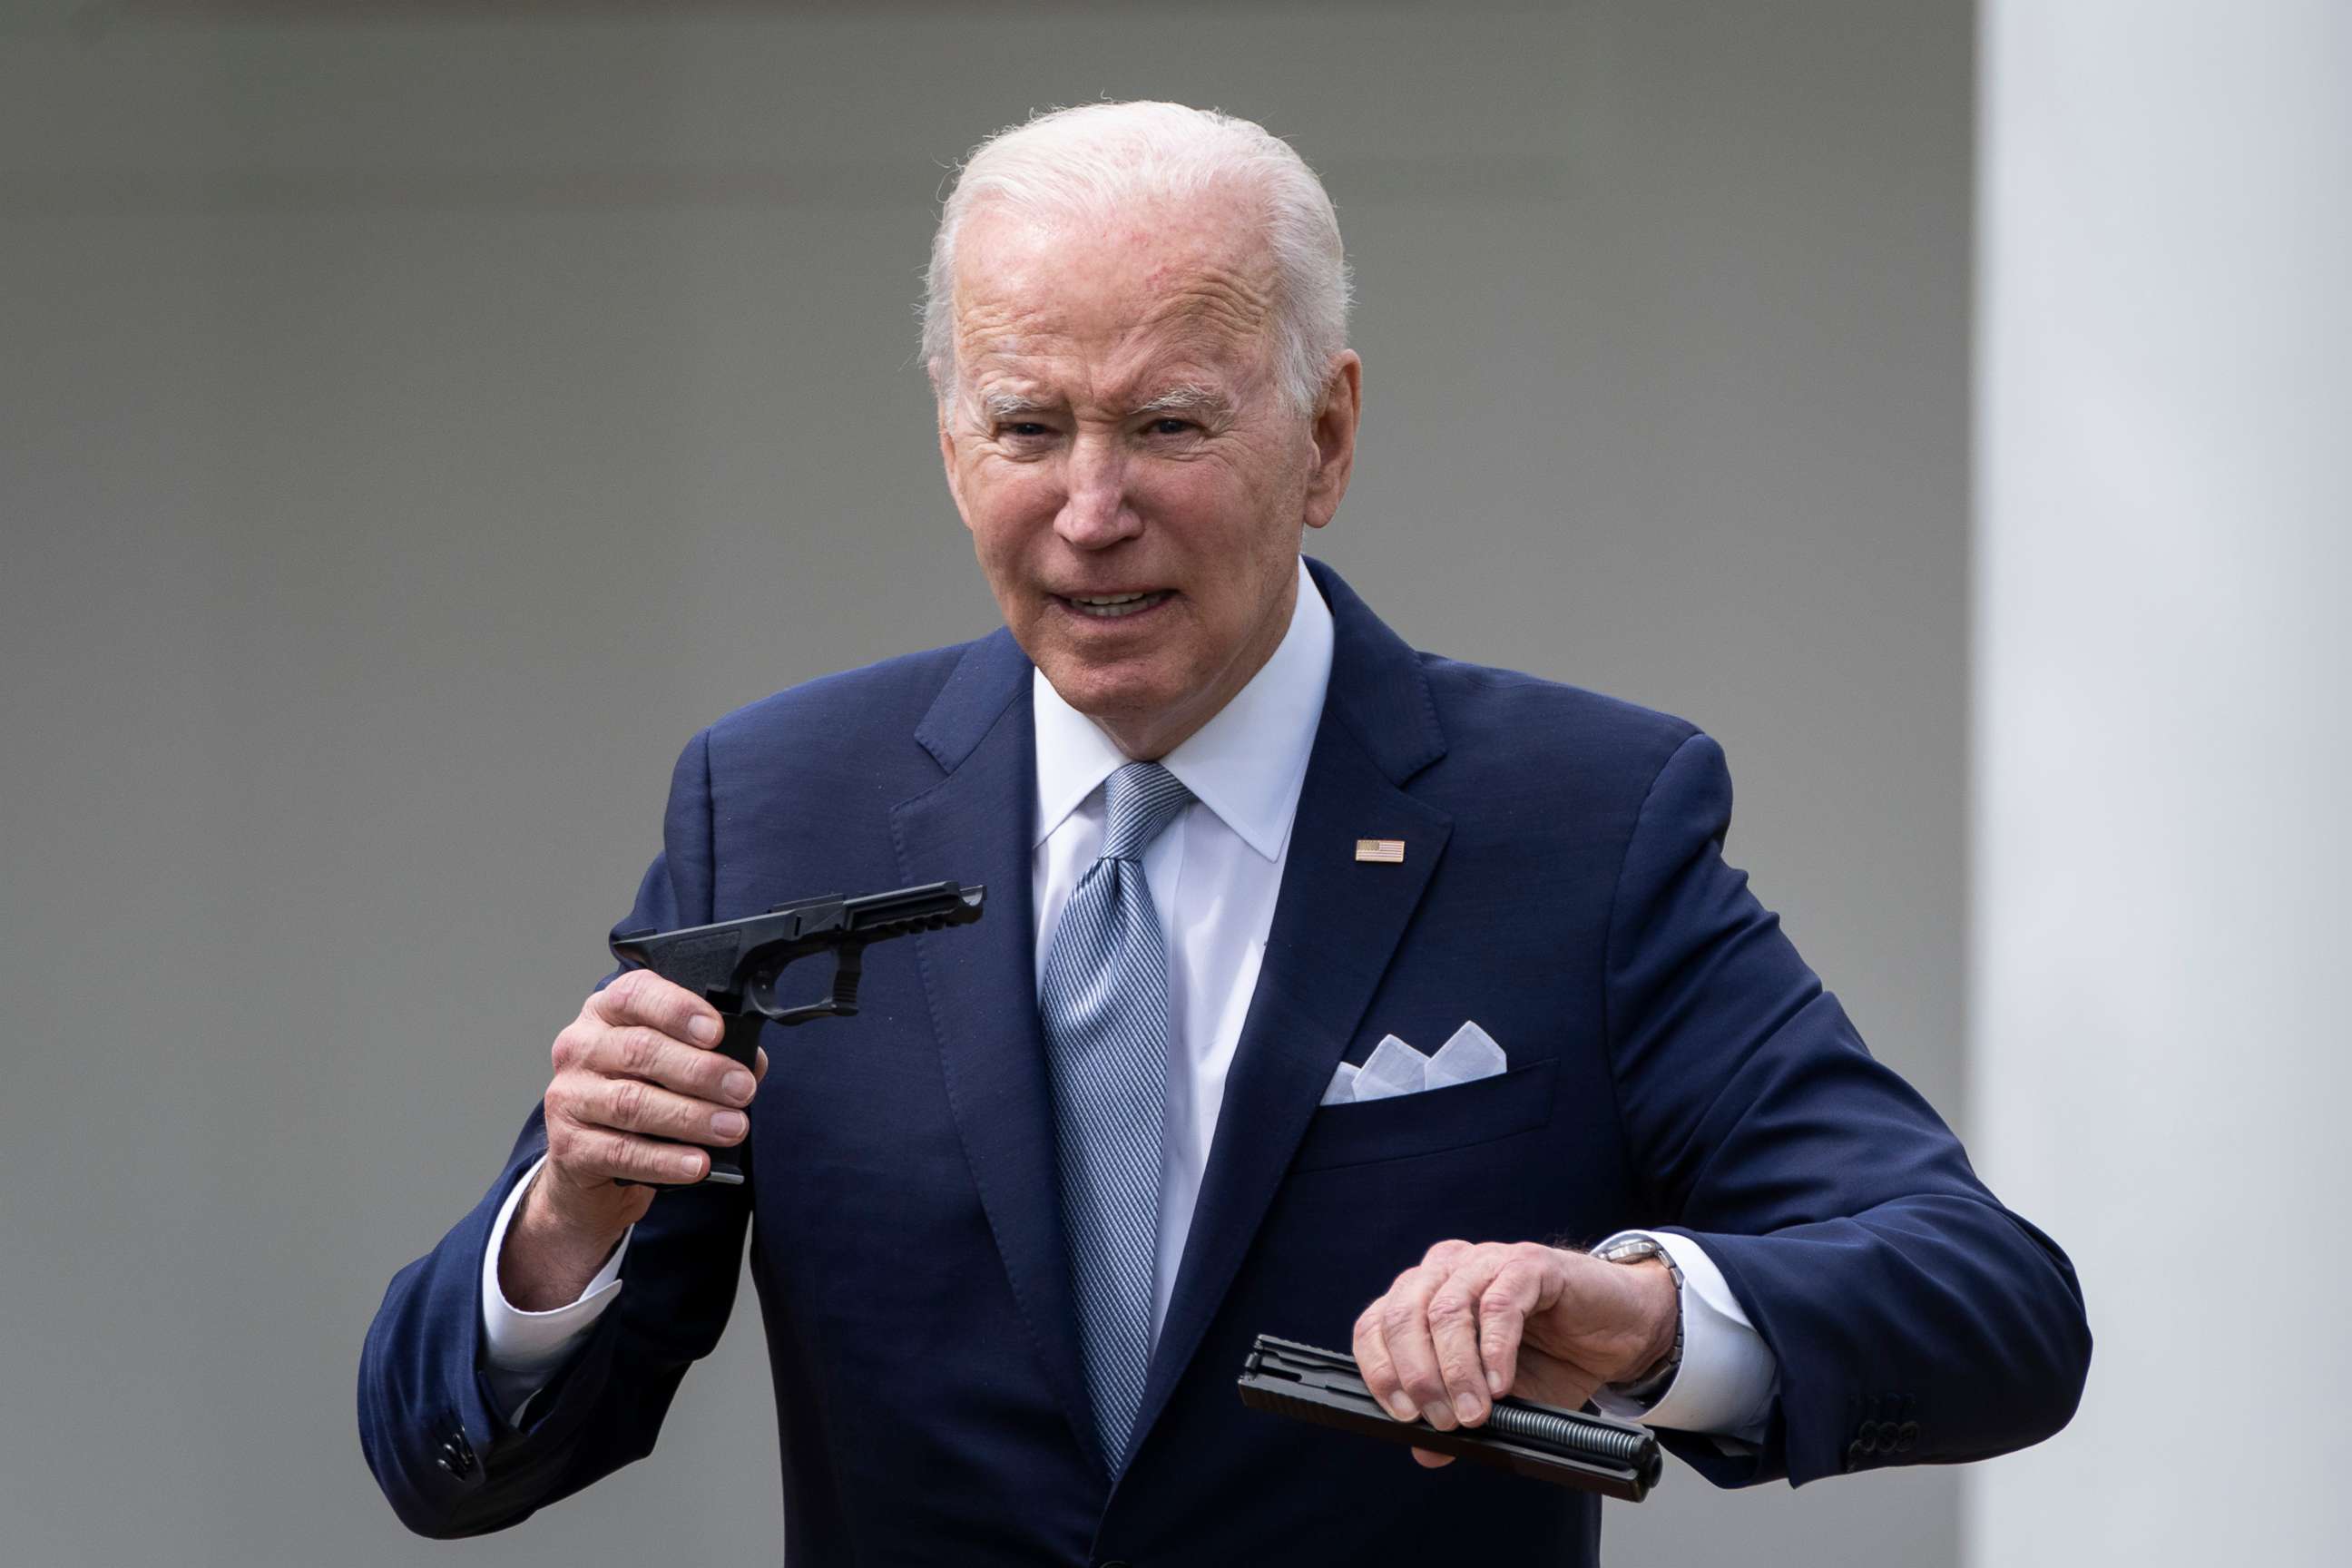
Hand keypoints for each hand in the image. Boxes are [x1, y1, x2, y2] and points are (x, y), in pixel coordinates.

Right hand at [499, 971, 768, 1309]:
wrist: (591, 1165)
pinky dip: (665, 1160)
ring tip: (732, 1127)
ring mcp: (569, 1096)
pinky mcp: (568, 1146)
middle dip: (700, 1071)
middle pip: (640, 1050)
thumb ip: (710, 1055)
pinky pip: (621, 1152)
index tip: (717, 1032)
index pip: (635, 995)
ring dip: (691, 1116)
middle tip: (742, 1089)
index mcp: (607, 1013)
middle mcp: (580, 1047)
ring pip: (632, 1102)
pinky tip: (698, 1164)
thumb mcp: (670, 1066)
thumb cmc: (640, 1098)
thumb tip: (752, 1063)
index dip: (678, 1010)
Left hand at [1352, 1239, 1677, 1467]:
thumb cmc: (1553, 1356)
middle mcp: (1447, 1271)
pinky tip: (1501, 1384)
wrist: (1619, 1329)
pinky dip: (1495, 1349)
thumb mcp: (1499, 1399)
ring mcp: (1486, 1261)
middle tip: (1442, 1421)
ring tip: (1472, 1413)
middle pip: (1404, 1315)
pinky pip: (1500, 1303)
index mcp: (1426, 1296)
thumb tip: (1422, 1450)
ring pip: (1447, 1308)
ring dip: (1455, 1369)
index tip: (1402, 1414)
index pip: (1376, 1324)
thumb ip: (1458, 1415)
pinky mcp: (1529, 1264)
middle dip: (1417, 1375)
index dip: (1380, 1369)